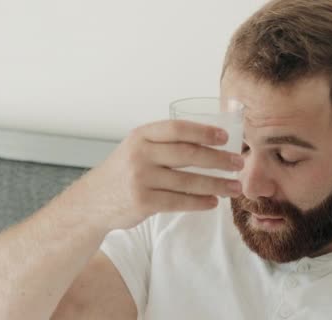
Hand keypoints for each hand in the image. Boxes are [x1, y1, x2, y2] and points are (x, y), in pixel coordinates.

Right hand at [61, 120, 243, 230]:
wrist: (92, 202)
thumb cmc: (123, 173)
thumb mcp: (136, 148)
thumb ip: (164, 143)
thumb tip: (210, 143)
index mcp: (141, 136)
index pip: (177, 129)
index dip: (204, 132)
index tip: (226, 138)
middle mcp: (140, 154)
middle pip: (188, 154)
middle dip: (219, 159)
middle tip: (238, 163)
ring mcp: (141, 179)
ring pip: (188, 181)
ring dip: (217, 184)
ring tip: (234, 187)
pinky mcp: (143, 202)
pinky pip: (180, 202)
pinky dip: (200, 202)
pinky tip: (213, 201)